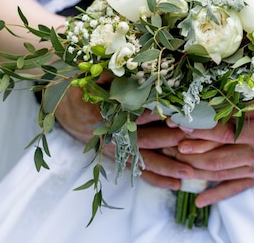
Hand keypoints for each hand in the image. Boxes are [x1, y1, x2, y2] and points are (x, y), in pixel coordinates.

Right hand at [55, 76, 194, 189]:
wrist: (63, 106)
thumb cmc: (80, 88)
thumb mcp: (89, 78)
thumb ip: (107, 75)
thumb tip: (122, 69)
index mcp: (103, 114)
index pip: (129, 115)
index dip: (149, 115)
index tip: (170, 115)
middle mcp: (110, 135)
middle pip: (140, 140)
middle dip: (165, 140)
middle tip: (189, 140)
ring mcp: (115, 149)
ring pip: (142, 160)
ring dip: (166, 167)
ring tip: (188, 172)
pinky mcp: (118, 156)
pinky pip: (137, 171)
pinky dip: (156, 178)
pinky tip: (175, 184)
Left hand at [162, 89, 253, 206]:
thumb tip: (240, 79)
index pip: (223, 131)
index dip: (198, 128)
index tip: (178, 122)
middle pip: (215, 155)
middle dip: (189, 150)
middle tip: (165, 143)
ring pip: (220, 173)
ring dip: (195, 169)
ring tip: (173, 163)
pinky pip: (236, 189)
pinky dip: (216, 196)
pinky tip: (199, 201)